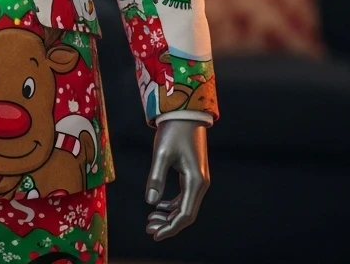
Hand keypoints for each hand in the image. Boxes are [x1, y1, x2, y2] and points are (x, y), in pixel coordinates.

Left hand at [144, 119, 209, 239]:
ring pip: (185, 206)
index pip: (184, 214)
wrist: (185, 113)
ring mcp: (198, 179)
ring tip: (150, 219)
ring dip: (169, 215)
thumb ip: (156, 178)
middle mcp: (200, 183)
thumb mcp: (161, 154)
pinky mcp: (193, 174)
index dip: (170, 228)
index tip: (154, 235)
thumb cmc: (173, 131)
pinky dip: (172, 205)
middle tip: (148, 228)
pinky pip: (184, 196)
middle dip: (168, 224)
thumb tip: (150, 202)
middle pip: (186, 213)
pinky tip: (158, 206)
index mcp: (195, 181)